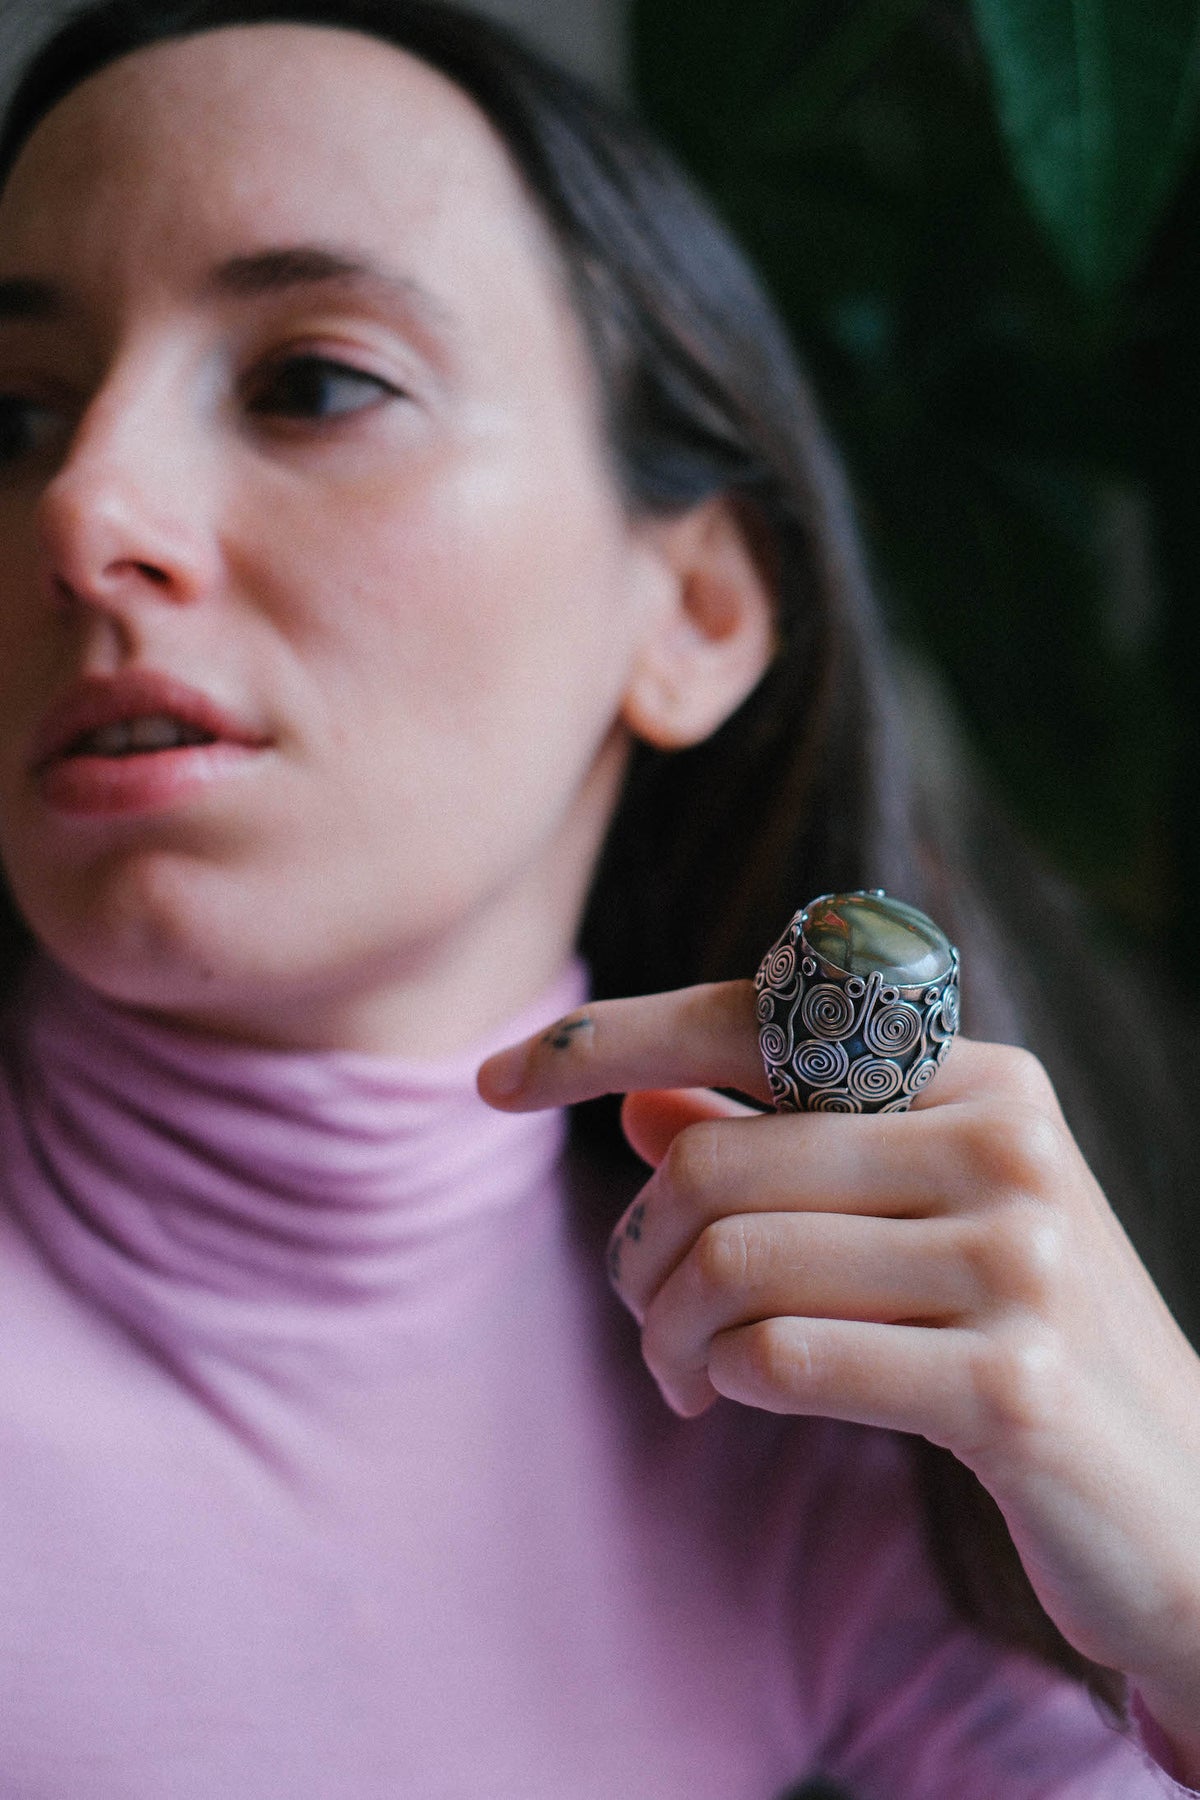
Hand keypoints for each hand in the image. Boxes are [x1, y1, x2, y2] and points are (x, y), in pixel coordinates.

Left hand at [479, 981, 1199, 1775]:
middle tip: (640, 1314)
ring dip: (665, 1329)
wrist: (1189, 1502)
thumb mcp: (915, 1221)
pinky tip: (729, 1396)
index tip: (497, 1080)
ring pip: (733, 1260)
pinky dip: (723, 1379)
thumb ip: (783, 1149)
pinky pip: (784, 1358)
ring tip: (678, 1372)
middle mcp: (1008, 1144)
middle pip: (716, 1158)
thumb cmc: (1022, 1340)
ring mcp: (1021, 1261)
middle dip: (637, 1247)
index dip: (608, 1040)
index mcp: (982, 1079)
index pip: (757, 1016)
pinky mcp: (1012, 1386)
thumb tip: (636, 1101)